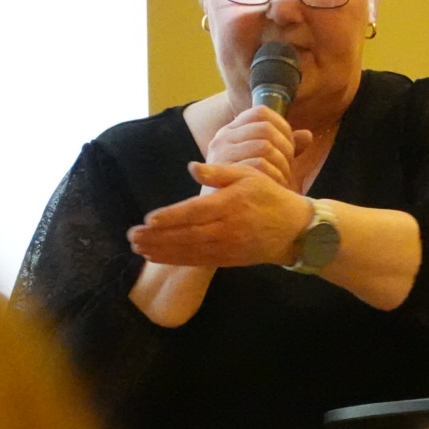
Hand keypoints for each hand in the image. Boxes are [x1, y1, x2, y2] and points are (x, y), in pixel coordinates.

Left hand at [128, 161, 310, 267]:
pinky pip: (199, 261)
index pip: (195, 212)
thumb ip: (218, 172)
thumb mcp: (249, 175)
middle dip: (157, 237)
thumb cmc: (269, 196)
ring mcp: (228, 246)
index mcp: (231, 204)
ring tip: (139, 248)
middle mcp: (227, 228)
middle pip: (187, 234)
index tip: (148, 219)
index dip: (171, 217)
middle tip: (132, 237)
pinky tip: (159, 257)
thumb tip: (192, 168)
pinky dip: (177, 259)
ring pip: (190, 251)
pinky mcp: (229, 259)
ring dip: (162, 250)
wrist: (295, 229)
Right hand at [202, 105, 312, 190]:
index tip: (290, 146)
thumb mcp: (265, 164)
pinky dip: (274, 176)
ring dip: (281, 164)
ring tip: (283, 178)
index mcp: (232, 131)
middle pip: (266, 129)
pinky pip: (259, 165)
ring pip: (264, 146)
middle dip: (285, 148)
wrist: (218, 217)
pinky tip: (276, 187)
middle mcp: (223, 138)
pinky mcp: (224, 171)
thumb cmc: (245, 190)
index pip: (261, 112)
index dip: (282, 126)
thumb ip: (285, 148)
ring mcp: (221, 154)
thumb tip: (307, 136)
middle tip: (289, 166)